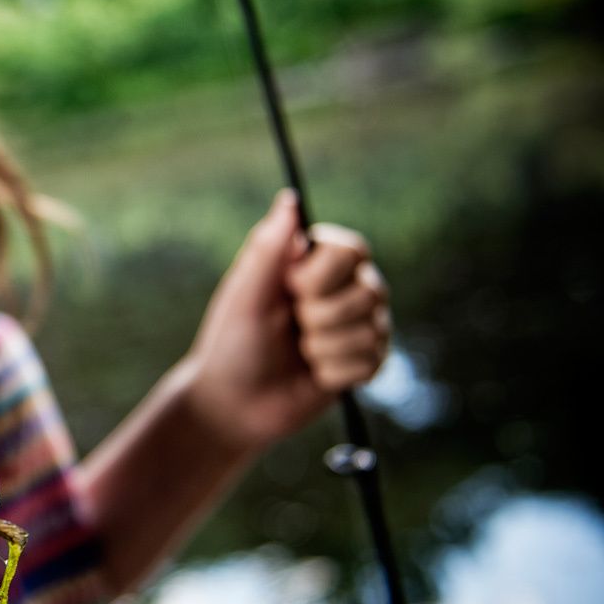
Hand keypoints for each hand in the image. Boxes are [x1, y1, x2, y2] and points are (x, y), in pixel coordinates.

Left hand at [183, 189, 391, 448]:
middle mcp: (344, 287)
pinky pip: (371, 363)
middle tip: (291, 327)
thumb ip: (268, 249)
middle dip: (322, 317)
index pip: (353, 248)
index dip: (325, 275)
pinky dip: (334, 372)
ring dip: (324, 348)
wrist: (234, 403)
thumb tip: (290, 199)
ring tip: (299, 351)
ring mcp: (360, 325)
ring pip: (372, 330)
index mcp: (312, 263)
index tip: (291, 289)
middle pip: (371, 290)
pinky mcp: (366, 362)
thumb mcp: (245, 295)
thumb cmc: (231, 342)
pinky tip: (314, 374)